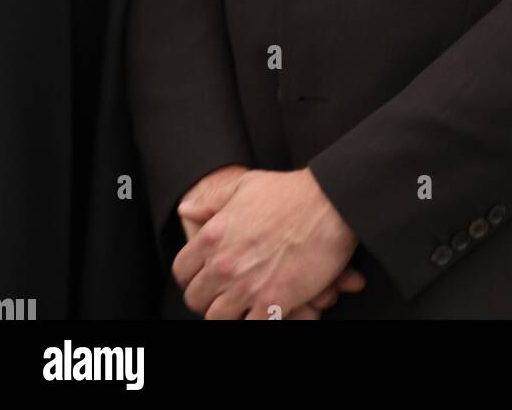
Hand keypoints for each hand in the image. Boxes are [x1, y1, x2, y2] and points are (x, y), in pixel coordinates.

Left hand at [173, 167, 360, 318]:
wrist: (330, 202)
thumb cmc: (290, 191)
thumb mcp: (245, 186)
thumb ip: (212, 201)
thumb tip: (186, 209)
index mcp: (213, 236)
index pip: (182, 271)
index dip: (192, 276)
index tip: (204, 277)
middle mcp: (223, 264)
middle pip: (196, 299)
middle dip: (208, 297)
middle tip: (225, 292)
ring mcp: (247, 286)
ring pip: (217, 319)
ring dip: (229, 313)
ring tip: (243, 304)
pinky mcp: (272, 302)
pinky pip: (250, 326)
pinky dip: (253, 321)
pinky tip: (263, 311)